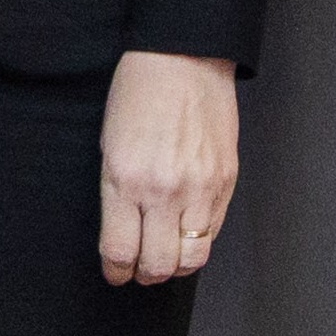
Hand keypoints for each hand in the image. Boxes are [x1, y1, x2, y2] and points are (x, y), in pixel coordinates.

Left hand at [98, 50, 236, 284]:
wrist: (182, 60)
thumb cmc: (137, 93)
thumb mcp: (109, 142)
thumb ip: (117, 190)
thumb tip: (122, 231)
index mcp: (124, 178)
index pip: (119, 250)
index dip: (115, 271)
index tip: (113, 273)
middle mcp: (163, 191)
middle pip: (157, 265)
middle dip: (143, 275)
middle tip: (137, 272)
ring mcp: (199, 190)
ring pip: (191, 259)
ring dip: (174, 267)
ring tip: (163, 260)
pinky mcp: (226, 185)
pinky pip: (213, 233)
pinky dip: (197, 243)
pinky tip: (185, 236)